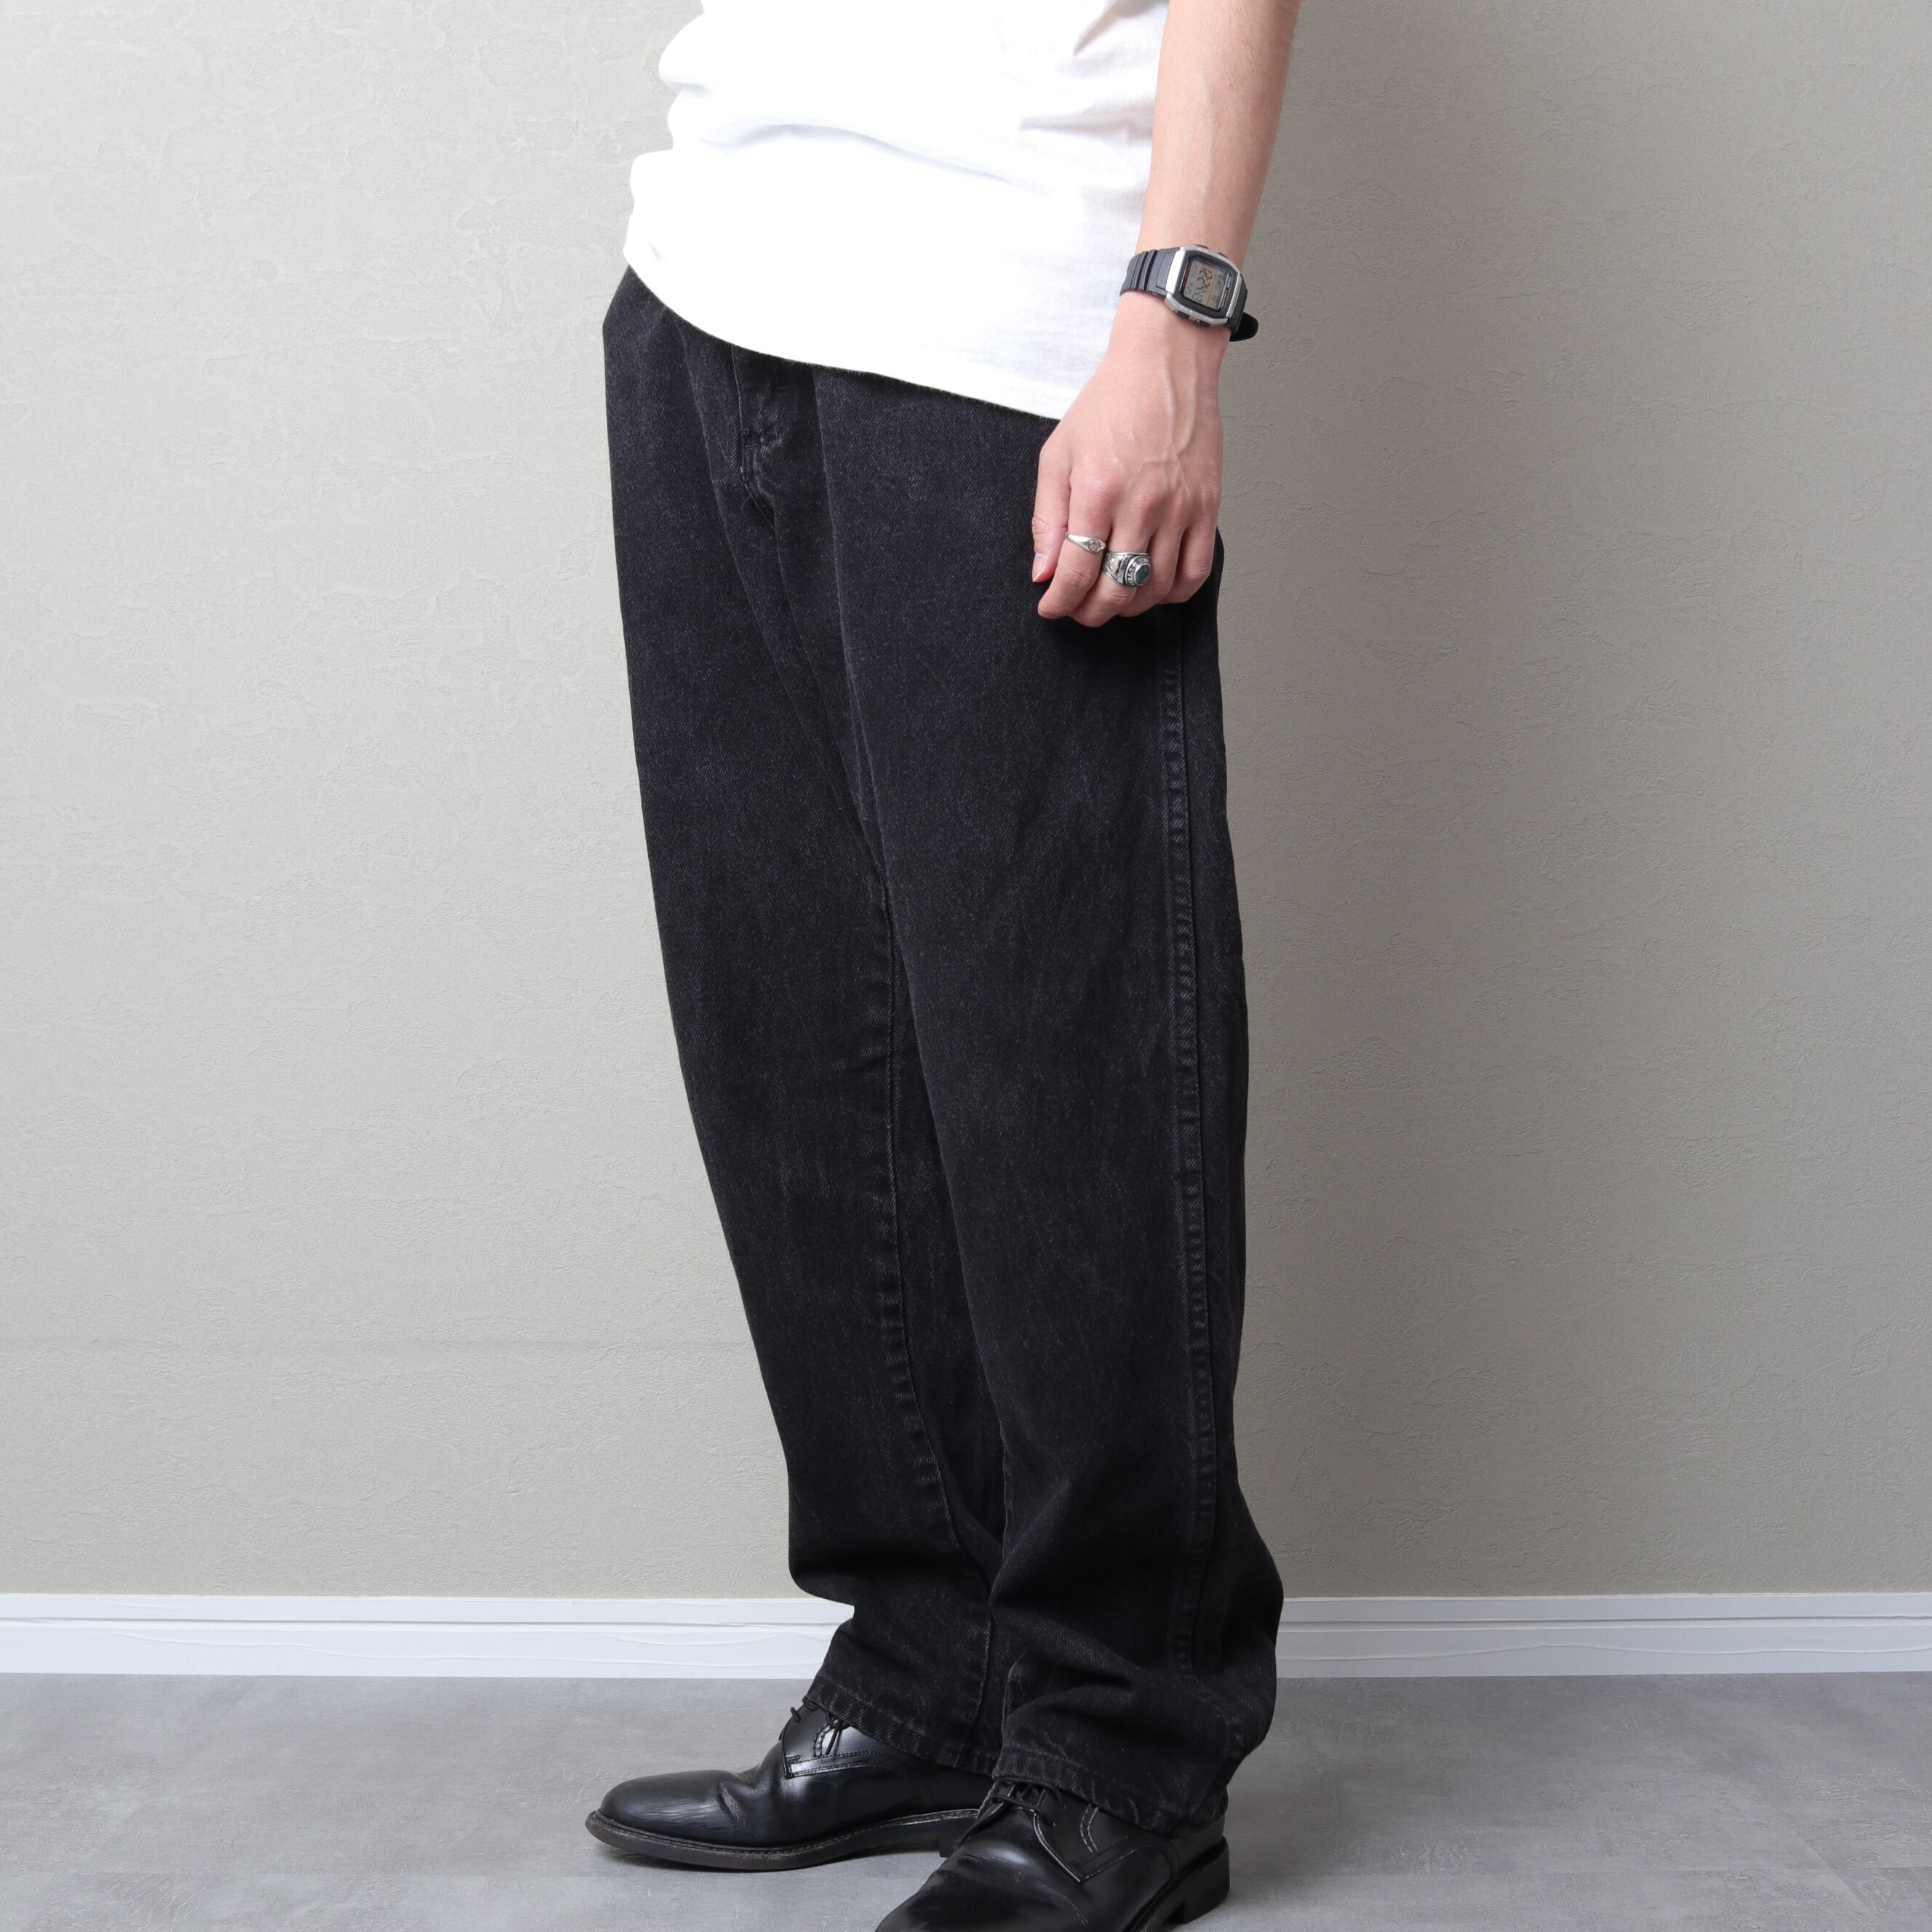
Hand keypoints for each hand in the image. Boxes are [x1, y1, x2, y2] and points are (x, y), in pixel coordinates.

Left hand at [1031, 295, 1227, 626]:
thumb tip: (1043, 573)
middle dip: (1090, 612)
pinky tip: (1152, 586)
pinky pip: (1194, 573)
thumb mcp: (1058, 454)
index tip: (1051, 607)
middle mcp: (1142, 504)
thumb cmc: (1108, 404)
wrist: (1164, 364)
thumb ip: (1047, 519)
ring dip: (1128, 606)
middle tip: (1078, 609)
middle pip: (1116, 590)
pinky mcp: (1208, 507)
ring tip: (1112, 596)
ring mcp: (1180, 508)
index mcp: (1098, 490)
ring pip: (1155, 589)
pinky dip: (1171, 593)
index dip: (1060, 601)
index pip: (1077, 573)